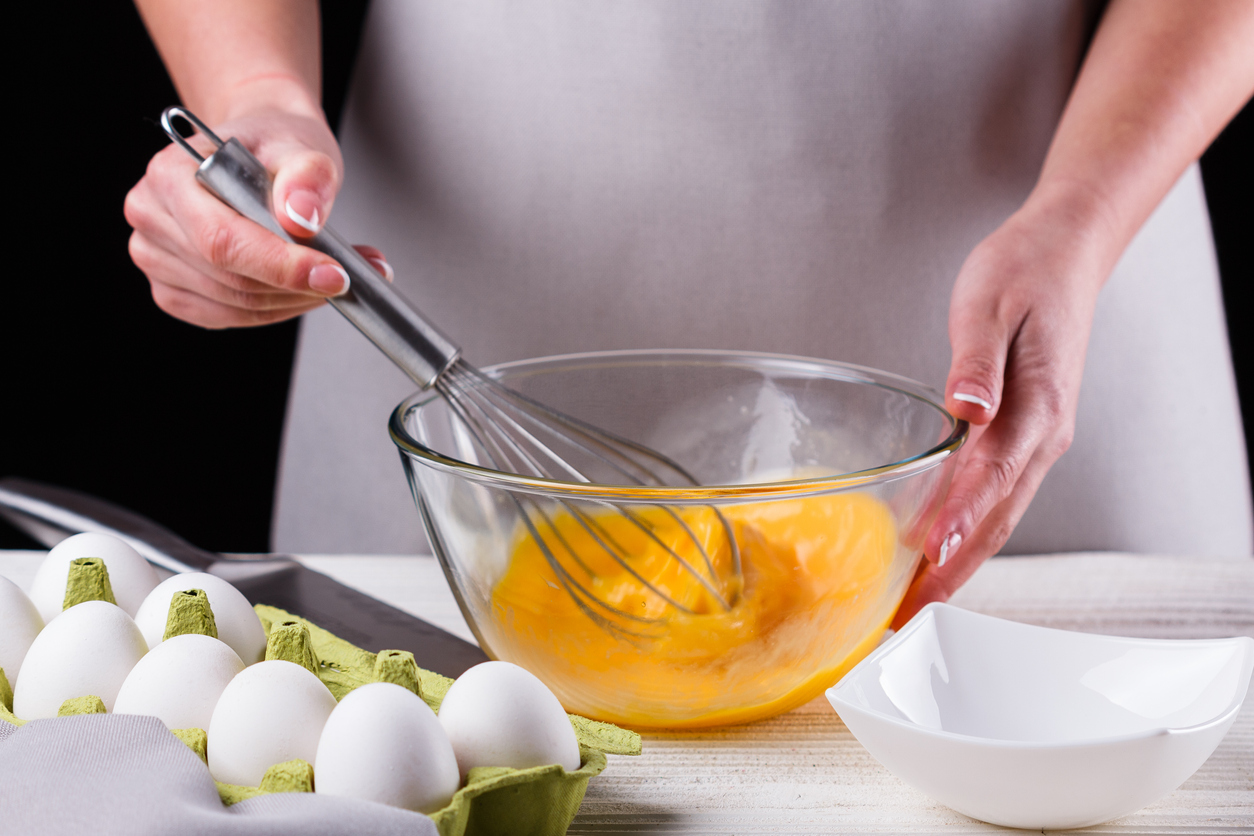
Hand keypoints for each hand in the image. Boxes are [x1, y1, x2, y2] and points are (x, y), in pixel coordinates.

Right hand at [124, 108, 391, 328]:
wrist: (259, 153)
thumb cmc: (273, 146)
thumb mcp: (301, 145)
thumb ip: (306, 177)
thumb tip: (301, 216)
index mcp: (169, 175)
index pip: (223, 241)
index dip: (281, 266)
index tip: (335, 274)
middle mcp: (152, 216)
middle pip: (231, 279)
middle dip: (300, 285)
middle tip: (351, 275)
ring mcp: (155, 257)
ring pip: (235, 305)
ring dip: (295, 299)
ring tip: (336, 276)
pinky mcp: (172, 289)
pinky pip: (229, 317)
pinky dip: (275, 309)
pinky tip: (301, 288)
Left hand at [892, 190, 1111, 626]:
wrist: (1063, 254)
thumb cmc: (1022, 273)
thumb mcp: (988, 307)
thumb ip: (976, 363)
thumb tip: (967, 409)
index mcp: (1037, 406)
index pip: (995, 475)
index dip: (963, 519)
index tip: (931, 556)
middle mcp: (1044, 435)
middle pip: (999, 517)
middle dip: (955, 569)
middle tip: (912, 612)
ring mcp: (1038, 440)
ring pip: (1000, 515)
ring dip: (961, 560)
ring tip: (919, 601)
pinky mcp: (1025, 435)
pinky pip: (998, 495)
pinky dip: (970, 530)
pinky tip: (940, 548)